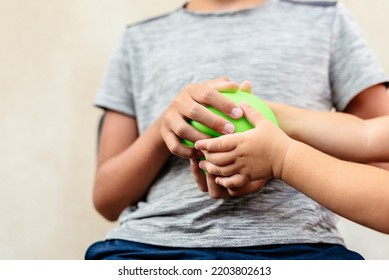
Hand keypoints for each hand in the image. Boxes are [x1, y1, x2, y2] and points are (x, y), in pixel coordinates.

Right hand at [161, 77, 243, 158]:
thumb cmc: (203, 104)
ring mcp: (169, 118)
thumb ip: (229, 90)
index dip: (223, 103)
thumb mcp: (213, 92)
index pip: (208, 93)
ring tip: (216, 146)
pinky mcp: (164, 133)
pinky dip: (188, 152)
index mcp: (192, 90)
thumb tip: (245, 85)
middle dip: (214, 121)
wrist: (175, 116)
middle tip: (231, 131)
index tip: (239, 113)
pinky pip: (175, 146)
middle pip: (194, 111)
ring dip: (200, 139)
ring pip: (183, 130)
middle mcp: (178, 102)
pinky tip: (202, 155)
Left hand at [189, 81, 267, 197]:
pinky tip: (218, 178)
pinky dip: (222, 181)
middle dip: (205, 157)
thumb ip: (251, 112)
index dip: (205, 144)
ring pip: (221, 171)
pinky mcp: (248, 177)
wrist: (288, 158)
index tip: (197, 143)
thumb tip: (243, 100)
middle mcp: (239, 155)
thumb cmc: (276, 138)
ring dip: (210, 169)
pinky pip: (231, 182)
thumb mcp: (264, 122)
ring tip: (204, 165)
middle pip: (216, 158)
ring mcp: (243, 168)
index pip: (218, 144)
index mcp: (241, 141)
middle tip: (199, 154)